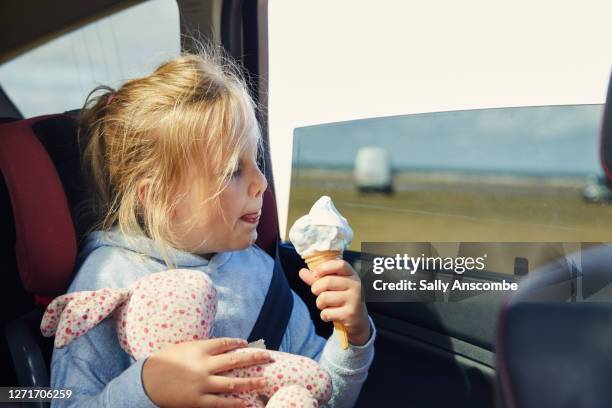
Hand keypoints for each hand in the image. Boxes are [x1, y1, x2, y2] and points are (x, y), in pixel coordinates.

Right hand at [142, 338, 271, 407]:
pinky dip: (235, 403)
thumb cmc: (160, 362)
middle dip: (254, 358)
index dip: (237, 343)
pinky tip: (246, 403)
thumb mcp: (180, 348)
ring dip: (251, 382)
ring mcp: (202, 383)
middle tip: (268, 357)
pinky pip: (220, 402)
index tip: (247, 344)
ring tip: (265, 381)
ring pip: (232, 382)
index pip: (224, 343)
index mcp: (199, 348)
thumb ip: (198, 348)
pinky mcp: (198, 400)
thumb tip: (215, 348)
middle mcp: (204, 364)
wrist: (144, 381)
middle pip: (235, 360)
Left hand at [299, 260, 370, 345]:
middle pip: (327, 281)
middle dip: (316, 289)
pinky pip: (327, 313)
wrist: (358, 319)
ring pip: (324, 298)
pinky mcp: (350, 313)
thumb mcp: (332, 286)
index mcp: (351, 274)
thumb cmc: (342, 298)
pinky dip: (324, 315)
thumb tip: (302, 272)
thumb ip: (317, 278)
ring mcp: (354, 299)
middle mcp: (355, 285)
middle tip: (319, 294)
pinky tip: (332, 315)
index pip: (339, 264)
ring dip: (320, 304)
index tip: (315, 273)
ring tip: (327, 306)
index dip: (324, 267)